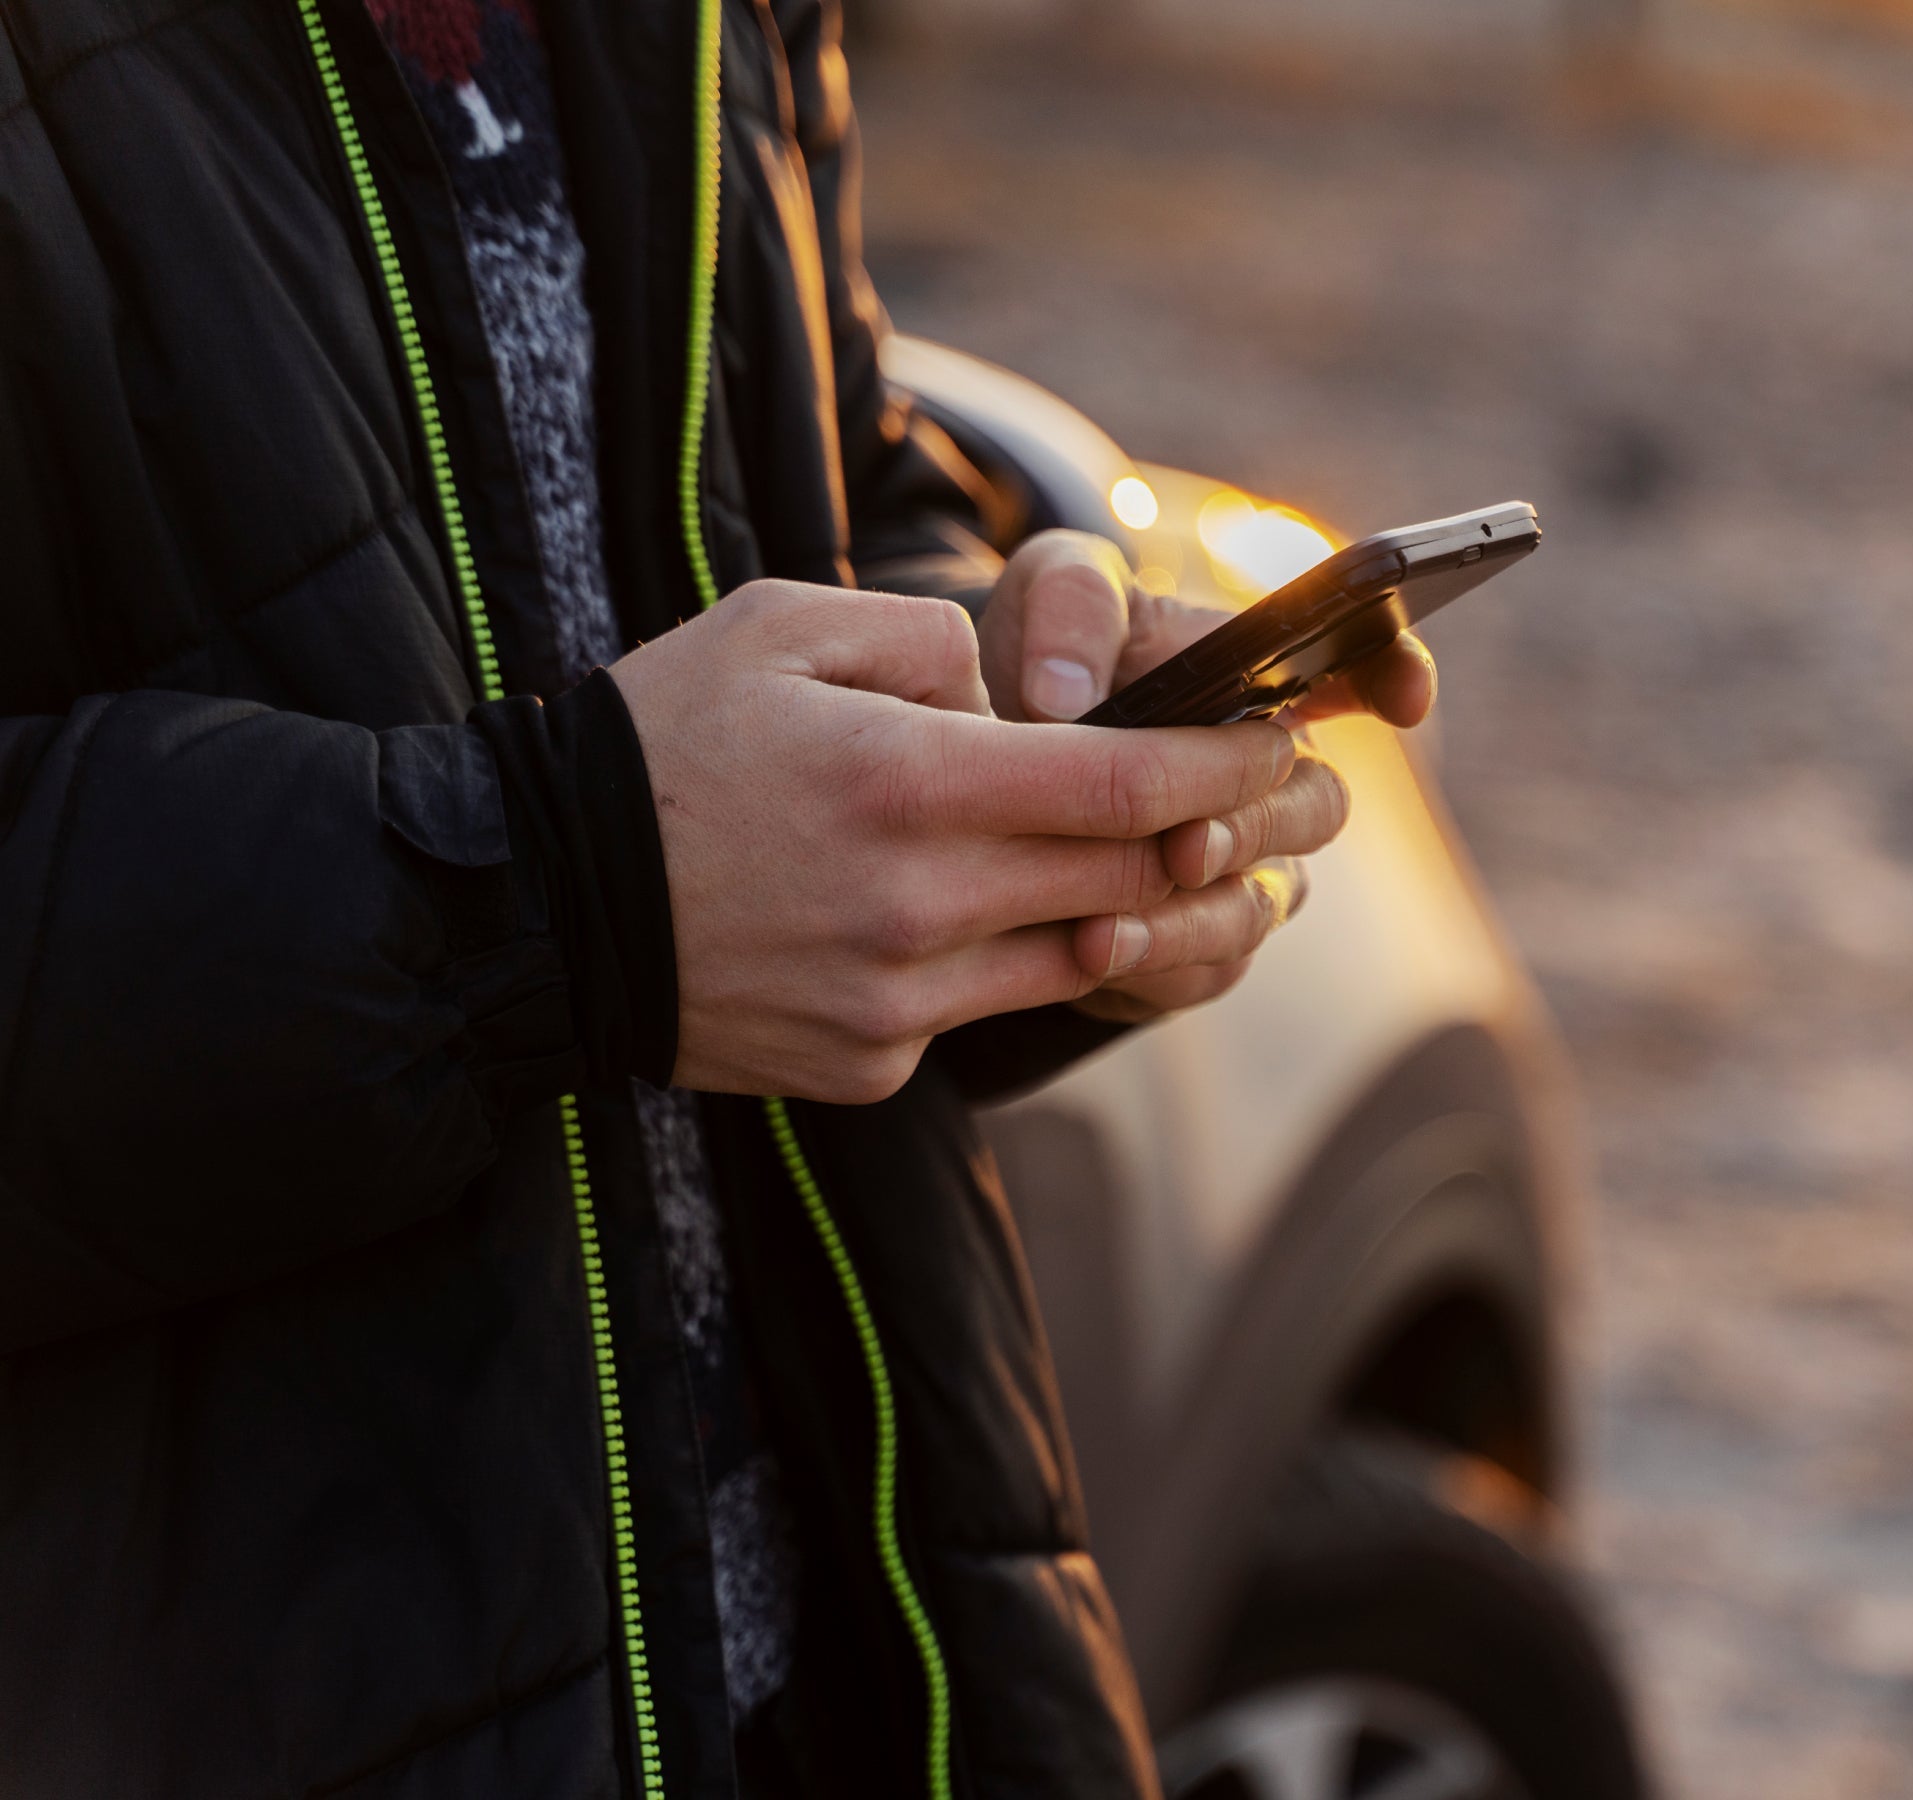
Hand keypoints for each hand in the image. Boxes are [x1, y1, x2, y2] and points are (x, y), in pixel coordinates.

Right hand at [607, 579, 1334, 1102]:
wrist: (534, 903)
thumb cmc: (660, 740)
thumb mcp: (780, 626)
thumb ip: (925, 640)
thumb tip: (1017, 696)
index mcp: (908, 781)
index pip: (1126, 786)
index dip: (1223, 766)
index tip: (1276, 742)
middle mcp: (919, 904)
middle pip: (1127, 880)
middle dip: (1206, 835)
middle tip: (1250, 799)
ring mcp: (897, 1000)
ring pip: (1074, 954)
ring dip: (1124, 909)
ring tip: (1146, 861)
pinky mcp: (870, 1064)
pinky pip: (980, 1008)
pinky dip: (1000, 960)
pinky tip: (967, 918)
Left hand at [980, 529, 1437, 1020]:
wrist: (996, 768)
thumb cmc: (1050, 657)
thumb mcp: (1050, 591)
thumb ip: (1072, 608)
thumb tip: (1066, 693)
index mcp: (1269, 677)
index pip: (1370, 667)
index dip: (1397, 677)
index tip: (1402, 696)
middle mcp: (1277, 778)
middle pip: (1319, 807)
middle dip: (1256, 828)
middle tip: (1185, 842)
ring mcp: (1249, 866)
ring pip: (1260, 904)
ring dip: (1193, 917)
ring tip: (1109, 922)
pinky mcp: (1199, 943)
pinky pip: (1205, 969)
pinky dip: (1153, 965)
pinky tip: (1090, 951)